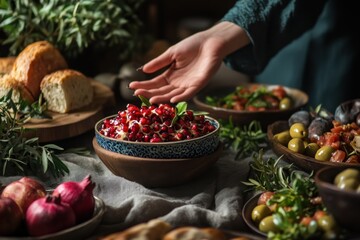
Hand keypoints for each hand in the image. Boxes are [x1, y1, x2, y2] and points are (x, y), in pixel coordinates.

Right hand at [129, 22, 249, 103]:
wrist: (210, 42)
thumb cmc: (192, 46)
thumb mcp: (172, 53)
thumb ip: (159, 62)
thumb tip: (143, 70)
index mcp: (170, 75)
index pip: (155, 83)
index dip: (144, 86)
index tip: (132, 87)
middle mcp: (178, 83)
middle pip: (161, 91)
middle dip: (149, 93)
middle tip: (137, 94)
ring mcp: (187, 85)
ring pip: (172, 94)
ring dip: (161, 98)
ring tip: (150, 99)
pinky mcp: (198, 84)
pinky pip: (188, 93)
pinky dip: (180, 97)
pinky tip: (171, 99)